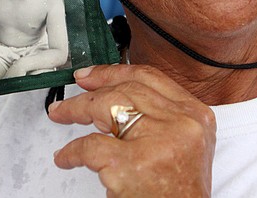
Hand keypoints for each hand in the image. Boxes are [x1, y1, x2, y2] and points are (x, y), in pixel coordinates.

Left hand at [47, 64, 215, 196]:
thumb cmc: (179, 191)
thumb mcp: (184, 143)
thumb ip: (160, 116)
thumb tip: (116, 96)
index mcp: (195, 115)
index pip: (150, 78)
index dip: (115, 72)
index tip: (92, 75)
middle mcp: (180, 124)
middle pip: (126, 89)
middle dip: (91, 90)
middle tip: (70, 97)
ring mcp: (156, 142)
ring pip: (105, 109)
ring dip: (76, 110)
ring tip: (61, 114)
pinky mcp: (131, 165)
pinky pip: (90, 147)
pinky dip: (71, 152)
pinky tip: (66, 156)